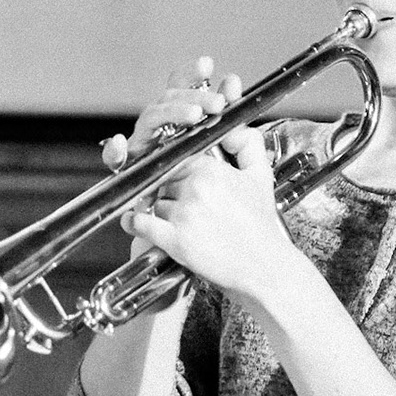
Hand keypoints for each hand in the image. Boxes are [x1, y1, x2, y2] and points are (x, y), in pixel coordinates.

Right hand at [100, 57, 245, 173]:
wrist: (192, 213)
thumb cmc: (202, 176)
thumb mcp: (219, 141)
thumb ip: (225, 111)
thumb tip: (232, 82)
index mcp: (176, 116)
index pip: (179, 86)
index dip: (191, 74)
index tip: (207, 65)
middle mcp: (157, 125)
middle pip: (169, 99)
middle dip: (194, 96)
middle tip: (218, 103)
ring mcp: (142, 144)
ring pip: (151, 118)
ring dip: (172, 113)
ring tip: (196, 115)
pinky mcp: (128, 167)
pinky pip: (115, 158)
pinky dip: (113, 151)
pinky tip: (120, 144)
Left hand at [119, 124, 295, 303]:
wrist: (264, 265)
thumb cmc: (260, 225)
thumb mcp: (260, 177)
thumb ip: (248, 144)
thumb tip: (232, 130)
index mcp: (212, 170)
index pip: (178, 160)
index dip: (177, 171)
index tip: (176, 178)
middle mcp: (196, 188)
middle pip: (164, 181)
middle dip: (169, 191)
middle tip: (179, 203)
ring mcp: (184, 214)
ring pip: (155, 202)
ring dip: (159, 210)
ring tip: (174, 220)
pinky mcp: (175, 240)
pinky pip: (142, 224)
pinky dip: (133, 223)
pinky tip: (131, 221)